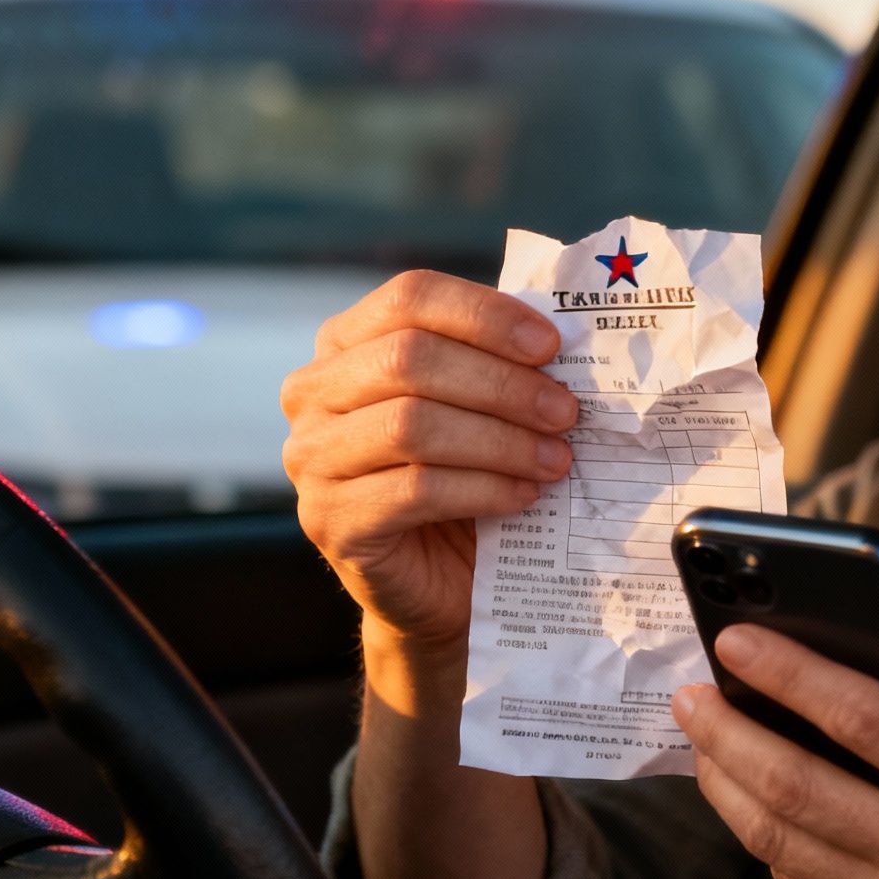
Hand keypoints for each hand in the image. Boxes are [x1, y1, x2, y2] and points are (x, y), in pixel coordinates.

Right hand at [280, 270, 577, 653]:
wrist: (438, 581)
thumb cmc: (463, 475)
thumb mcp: (477, 406)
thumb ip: (499, 362)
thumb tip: (567, 334)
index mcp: (345, 343)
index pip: (409, 297)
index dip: (484, 315)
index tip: (550, 346)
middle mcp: (312, 392)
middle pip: (409, 359)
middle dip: (501, 384)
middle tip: (565, 411)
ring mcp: (311, 458)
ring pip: (411, 426)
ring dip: (499, 440)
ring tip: (556, 458)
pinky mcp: (329, 520)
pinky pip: (414, 491)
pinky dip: (482, 489)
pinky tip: (524, 495)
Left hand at [673, 616, 878, 878]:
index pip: (864, 718)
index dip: (791, 674)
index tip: (737, 640)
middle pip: (799, 787)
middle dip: (729, 734)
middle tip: (690, 694)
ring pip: (782, 842)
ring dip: (726, 785)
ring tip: (701, 740)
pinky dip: (760, 839)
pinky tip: (745, 798)